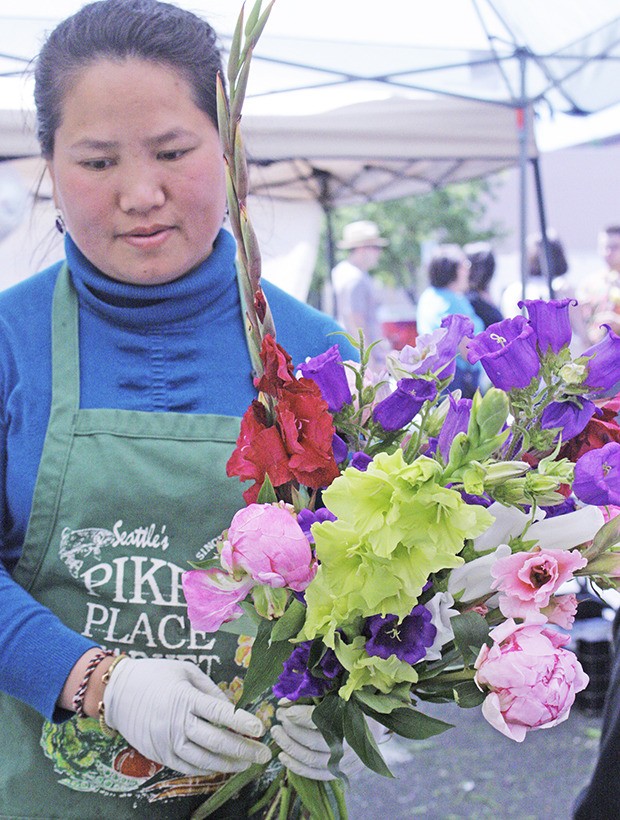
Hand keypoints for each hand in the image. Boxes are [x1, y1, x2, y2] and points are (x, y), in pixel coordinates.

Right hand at [103, 658, 271, 774]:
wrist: (117, 691)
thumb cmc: (155, 675)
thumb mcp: (185, 671)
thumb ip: (210, 690)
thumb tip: (232, 708)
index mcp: (185, 697)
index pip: (220, 713)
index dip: (242, 722)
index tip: (261, 728)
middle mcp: (176, 722)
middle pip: (216, 740)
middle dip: (243, 749)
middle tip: (264, 753)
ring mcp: (166, 741)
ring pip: (203, 759)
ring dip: (228, 763)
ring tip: (247, 763)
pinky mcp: (158, 754)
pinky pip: (186, 767)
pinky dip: (206, 769)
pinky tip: (221, 766)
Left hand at [271, 702, 368, 780]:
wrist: (375, 724)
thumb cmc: (353, 704)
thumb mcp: (337, 694)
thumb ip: (311, 696)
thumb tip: (283, 702)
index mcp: (352, 718)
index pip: (322, 720)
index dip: (300, 716)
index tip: (285, 710)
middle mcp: (350, 744)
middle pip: (314, 742)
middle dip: (291, 730)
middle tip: (279, 717)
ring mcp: (346, 761)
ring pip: (312, 760)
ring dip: (289, 747)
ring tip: (277, 734)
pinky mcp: (342, 772)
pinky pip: (316, 774)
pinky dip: (297, 767)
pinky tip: (283, 756)